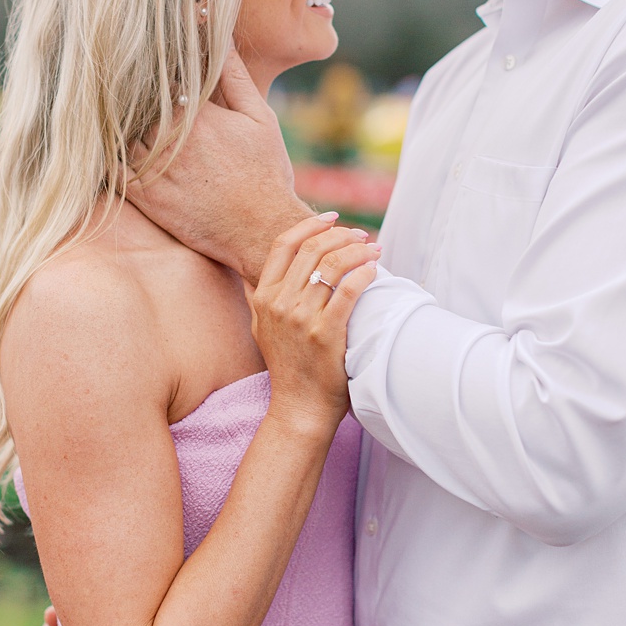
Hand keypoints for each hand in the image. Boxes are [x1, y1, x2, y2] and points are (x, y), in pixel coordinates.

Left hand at [129, 49, 309, 283]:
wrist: (261, 229)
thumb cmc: (266, 171)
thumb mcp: (260, 118)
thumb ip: (235, 77)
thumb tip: (221, 38)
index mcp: (196, 112)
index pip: (159, 78)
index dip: (153, 72)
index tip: (145, 61)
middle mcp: (170, 136)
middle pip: (136, 103)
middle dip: (133, 96)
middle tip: (118, 82)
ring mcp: (153, 165)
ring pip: (121, 131)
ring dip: (119, 122)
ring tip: (111, 112)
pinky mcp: (143, 194)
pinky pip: (111, 166)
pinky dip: (106, 153)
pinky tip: (108, 145)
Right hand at [249, 214, 381, 438]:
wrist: (299, 407)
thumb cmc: (288, 365)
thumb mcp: (261, 328)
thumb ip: (257, 297)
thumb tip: (250, 272)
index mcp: (263, 297)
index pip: (283, 245)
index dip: (310, 225)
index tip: (333, 218)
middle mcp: (279, 304)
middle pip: (312, 250)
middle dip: (341, 235)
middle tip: (362, 236)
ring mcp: (301, 319)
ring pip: (332, 266)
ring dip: (358, 251)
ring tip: (375, 250)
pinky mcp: (325, 334)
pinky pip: (348, 291)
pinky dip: (364, 274)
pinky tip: (375, 269)